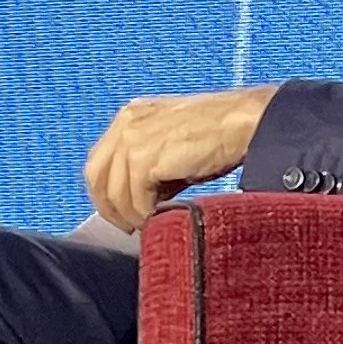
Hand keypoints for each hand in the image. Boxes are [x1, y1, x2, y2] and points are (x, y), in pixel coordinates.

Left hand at [82, 85, 277, 232]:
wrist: (245, 122)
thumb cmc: (220, 135)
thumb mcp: (173, 145)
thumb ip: (149, 164)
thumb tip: (138, 200)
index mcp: (131, 116)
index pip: (99, 162)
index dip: (108, 194)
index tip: (124, 215)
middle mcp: (126, 123)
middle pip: (96, 177)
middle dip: (111, 209)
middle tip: (132, 227)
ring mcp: (132, 138)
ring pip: (113, 192)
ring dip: (131, 215)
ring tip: (152, 222)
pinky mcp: (144, 156)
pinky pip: (134, 199)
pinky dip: (144, 214)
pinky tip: (162, 215)